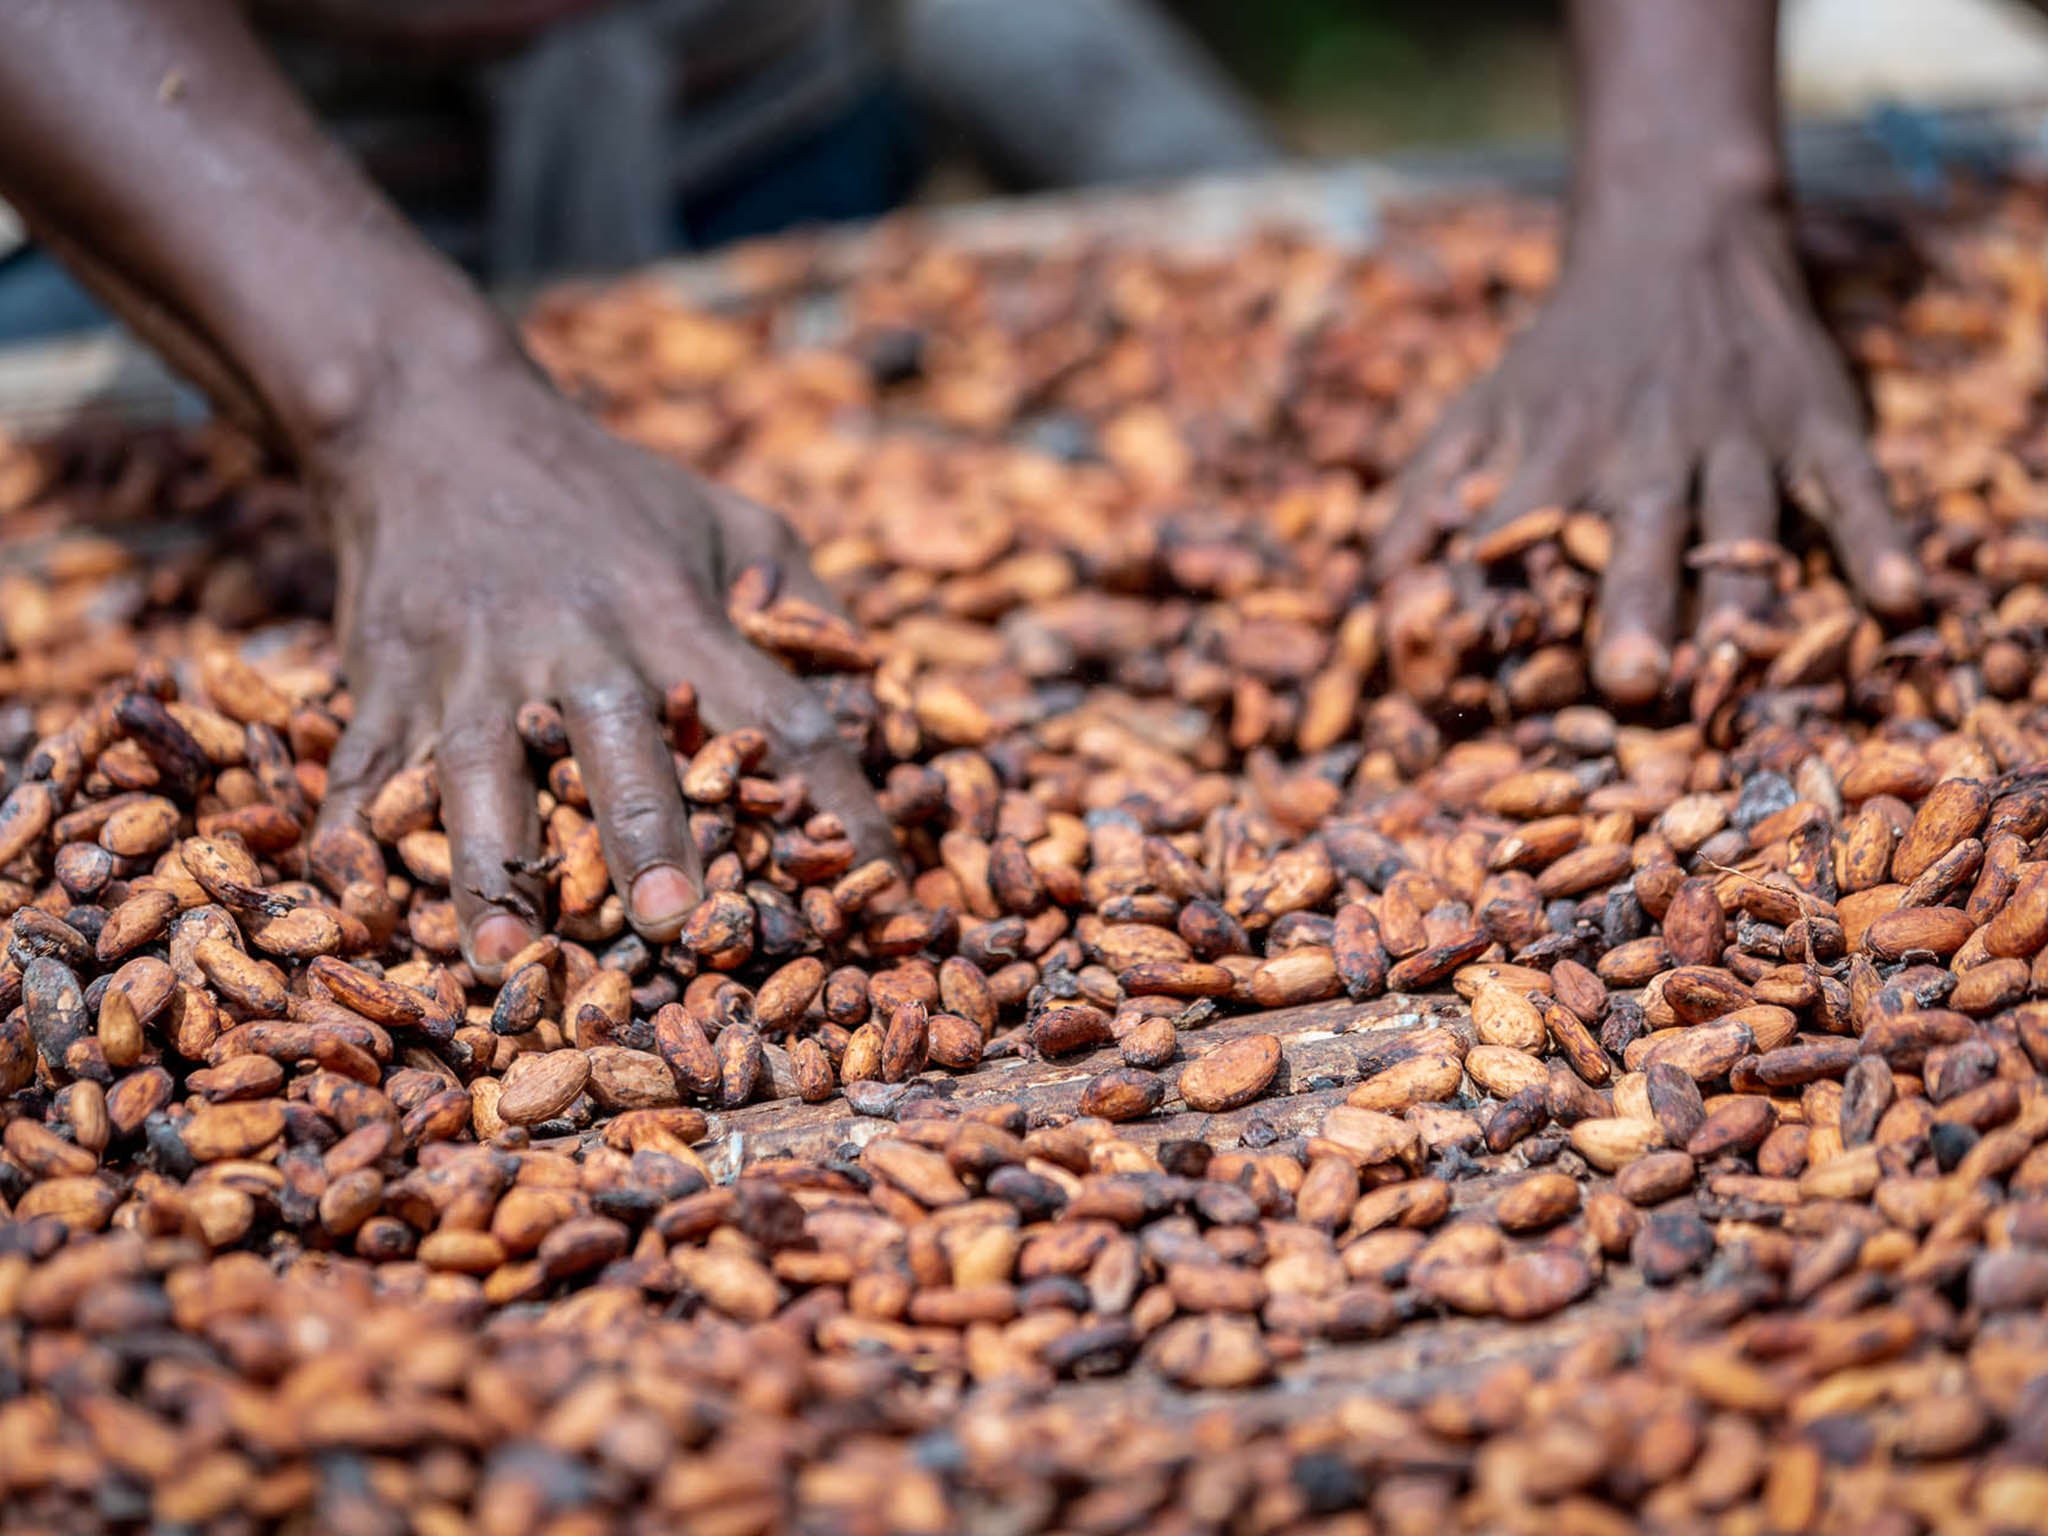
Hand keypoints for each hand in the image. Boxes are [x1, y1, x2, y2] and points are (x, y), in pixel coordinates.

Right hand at [310, 364, 893, 978]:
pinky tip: (362, 912)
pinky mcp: (386, 679)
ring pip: (477, 771)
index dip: (834, 796)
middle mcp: (575, 640)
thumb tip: (880, 709)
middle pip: (617, 743)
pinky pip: (362, 769)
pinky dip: (353, 841)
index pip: (775, 712)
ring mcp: (470, 663)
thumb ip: (809, 607)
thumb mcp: (733, 524)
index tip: (872, 882)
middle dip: (645, 831)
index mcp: (674, 610)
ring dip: (492, 868)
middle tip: (669, 918)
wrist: (438, 426)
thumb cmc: (610, 497)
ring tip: (506, 956)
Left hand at [1381, 197, 1921, 703]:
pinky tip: (1898, 601)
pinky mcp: (1815, 422)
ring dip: (1744, 585)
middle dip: (1632, 603)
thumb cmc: (1562, 362)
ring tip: (1743, 658)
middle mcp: (1645, 444)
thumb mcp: (1477, 415)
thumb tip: (1375, 598)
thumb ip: (1421, 503)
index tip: (1488, 671)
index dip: (1504, 599)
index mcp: (1555, 451)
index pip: (1520, 534)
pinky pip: (1851, 486)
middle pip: (1635, 532)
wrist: (1674, 242)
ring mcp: (1738, 433)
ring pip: (1741, 515)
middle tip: (1629, 680)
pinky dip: (1876, 540)